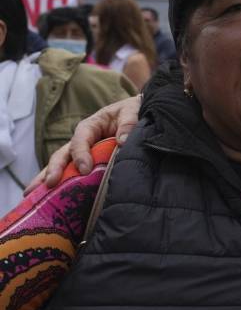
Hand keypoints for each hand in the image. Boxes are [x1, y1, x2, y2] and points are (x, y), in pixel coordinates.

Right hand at [24, 95, 142, 192]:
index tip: (84, 170)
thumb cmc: (134, 110)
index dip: (81, 154)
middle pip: (63, 154)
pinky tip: (48, 199)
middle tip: (48, 184)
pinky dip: (60, 185)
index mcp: (91, 126)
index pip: (81, 140)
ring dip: (47, 179)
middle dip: (54, 169)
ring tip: (32, 195)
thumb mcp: (132, 111)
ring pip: (62, 166)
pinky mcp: (89, 165)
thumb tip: (123, 140)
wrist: (141, 116)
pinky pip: (72, 174)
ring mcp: (83, 154)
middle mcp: (82, 140)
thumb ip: (128, 123)